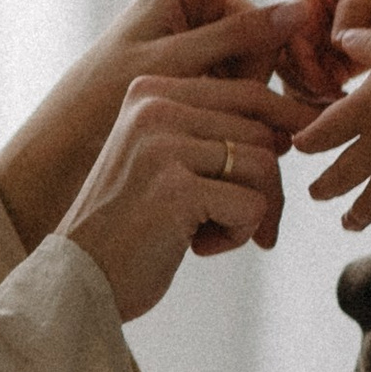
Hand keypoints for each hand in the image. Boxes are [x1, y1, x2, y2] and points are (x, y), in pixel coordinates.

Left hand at [0, 0, 370, 244]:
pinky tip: (203, 106)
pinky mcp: (211, 47)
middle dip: (252, 64)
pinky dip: (235, 93)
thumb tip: (295, 12)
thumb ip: (230, 39)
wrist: (75, 126)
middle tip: (209, 95)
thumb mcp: (168, 65)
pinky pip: (249, 69)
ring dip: (242, 85)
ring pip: (263, 53)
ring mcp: (208, 18)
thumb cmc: (106, 92)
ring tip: (196, 103)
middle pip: (268, 22)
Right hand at [62, 68, 302, 320]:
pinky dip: (236, 236)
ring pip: (262, 167)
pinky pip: (252, 206)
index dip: (284, 124)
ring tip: (209, 233)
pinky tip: (195, 248)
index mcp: (150, 92)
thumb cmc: (127, 226)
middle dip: (266, 185)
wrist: (77, 279)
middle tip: (246, 224)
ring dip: (252, 212)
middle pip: (261, 132)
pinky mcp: (176, 189)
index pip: (247, 93)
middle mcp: (154, 107)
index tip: (293, 154)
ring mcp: (163, 146)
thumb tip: (291, 128)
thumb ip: (211, 134)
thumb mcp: (163, 161)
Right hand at [277, 0, 370, 102]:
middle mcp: (304, 29)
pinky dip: (328, 102)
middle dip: (305, 88)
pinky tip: (348, 109)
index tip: (327, 83)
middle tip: (333, 103)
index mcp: (305, 4)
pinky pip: (320, 90)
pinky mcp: (333, 66)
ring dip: (314, 100)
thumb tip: (336, 43)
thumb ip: (351, 12)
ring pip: (299, 84)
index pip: (288, 39)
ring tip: (342, 110)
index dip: (302, 64)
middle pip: (286, 67)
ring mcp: (317, 49)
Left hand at [295, 26, 370, 242]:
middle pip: (340, 173)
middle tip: (315, 194)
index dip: (306, 141)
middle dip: (324, 187)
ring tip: (347, 223)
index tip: (300, 146)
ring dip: (356, 215)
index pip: (321, 132)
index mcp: (364, 108)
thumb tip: (338, 34)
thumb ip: (364, 42)